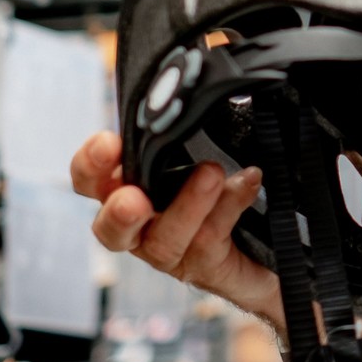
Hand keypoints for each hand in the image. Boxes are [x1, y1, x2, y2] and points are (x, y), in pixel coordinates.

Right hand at [69, 130, 281, 330]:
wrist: (271, 236)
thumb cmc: (225, 182)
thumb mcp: (202, 148)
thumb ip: (181, 132)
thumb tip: (184, 94)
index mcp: (129, 189)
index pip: (90, 180)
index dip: (90, 164)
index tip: (109, 143)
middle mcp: (141, 226)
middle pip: (109, 228)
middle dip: (119, 212)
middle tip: (134, 200)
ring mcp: (172, 252)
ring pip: (164, 240)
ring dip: (187, 205)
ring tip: (212, 173)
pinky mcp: (205, 267)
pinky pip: (209, 241)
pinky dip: (229, 206)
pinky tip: (248, 182)